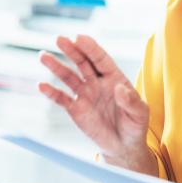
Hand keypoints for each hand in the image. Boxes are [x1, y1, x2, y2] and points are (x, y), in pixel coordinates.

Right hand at [37, 35, 151, 169]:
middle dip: (72, 50)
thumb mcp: (139, 113)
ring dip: (56, 66)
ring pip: (69, 77)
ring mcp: (85, 94)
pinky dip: (51, 92)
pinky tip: (42, 85)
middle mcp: (97, 82)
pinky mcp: (76, 109)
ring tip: (43, 55)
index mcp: (115, 78)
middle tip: (60, 39)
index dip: (91, 48)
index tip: (79, 37)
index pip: (101, 59)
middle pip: (83, 62)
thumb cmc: (135, 125)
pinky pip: (61, 98)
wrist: (123, 145)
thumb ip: (131, 101)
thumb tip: (120, 88)